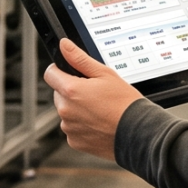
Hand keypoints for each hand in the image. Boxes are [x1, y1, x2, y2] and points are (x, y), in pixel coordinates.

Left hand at [43, 40, 141, 161]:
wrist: (138, 133)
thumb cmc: (125, 103)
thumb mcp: (105, 74)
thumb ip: (80, 59)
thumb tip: (64, 46)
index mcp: (70, 90)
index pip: (50, 74)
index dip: (60, 70)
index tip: (72, 73)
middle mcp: (65, 110)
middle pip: (59, 94)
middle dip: (72, 91)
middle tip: (94, 93)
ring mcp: (69, 127)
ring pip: (66, 111)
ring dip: (77, 109)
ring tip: (100, 109)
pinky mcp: (74, 141)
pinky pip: (72, 128)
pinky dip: (82, 125)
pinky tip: (99, 122)